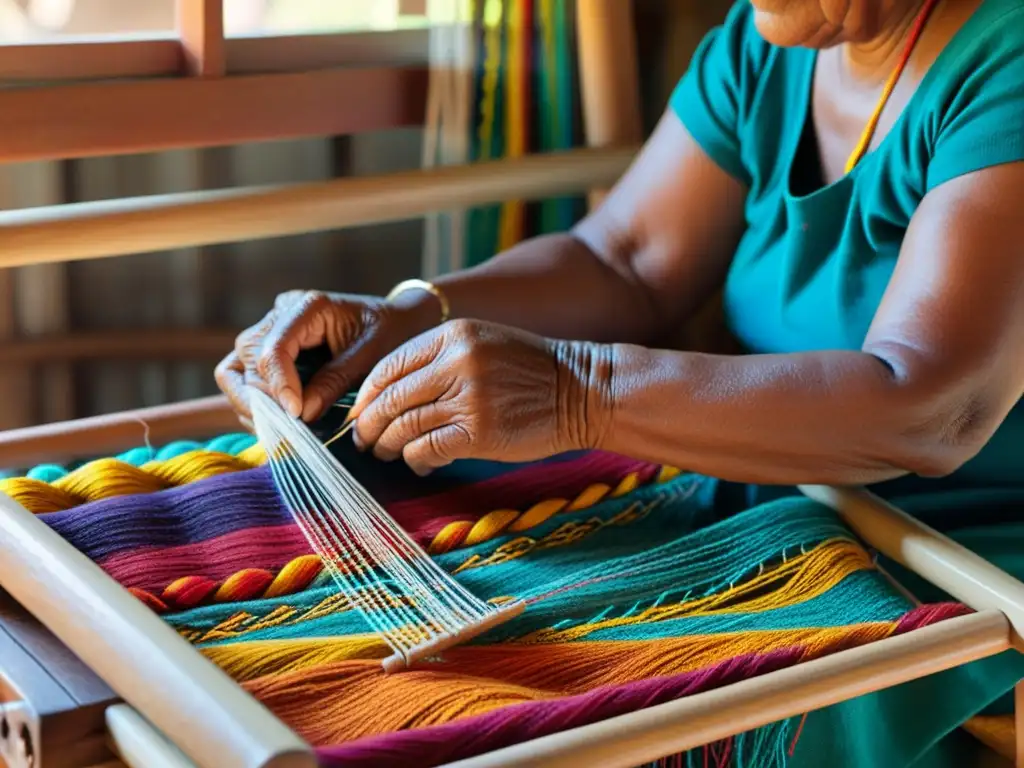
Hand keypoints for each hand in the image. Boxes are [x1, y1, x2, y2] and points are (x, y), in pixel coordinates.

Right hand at [215, 289, 438, 424]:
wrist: (398, 322)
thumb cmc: (391, 334)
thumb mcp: (373, 357)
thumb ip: (337, 381)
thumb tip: (302, 414)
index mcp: (309, 307)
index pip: (274, 348)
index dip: (279, 386)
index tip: (297, 415)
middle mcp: (282, 313)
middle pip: (247, 358)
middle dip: (263, 399)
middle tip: (290, 427)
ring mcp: (272, 329)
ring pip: (235, 370)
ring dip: (252, 404)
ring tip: (283, 427)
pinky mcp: (271, 348)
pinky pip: (244, 378)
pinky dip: (255, 404)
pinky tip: (282, 422)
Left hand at [347, 318, 612, 474]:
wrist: (584, 390)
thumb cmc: (533, 372)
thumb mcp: (484, 344)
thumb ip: (440, 360)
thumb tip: (389, 395)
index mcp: (452, 335)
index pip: (388, 366)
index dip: (366, 395)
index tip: (361, 412)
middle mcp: (455, 362)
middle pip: (389, 398)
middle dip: (369, 425)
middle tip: (365, 441)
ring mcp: (467, 397)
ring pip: (403, 427)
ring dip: (389, 446)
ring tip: (388, 454)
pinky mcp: (478, 432)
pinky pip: (426, 449)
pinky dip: (416, 461)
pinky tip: (421, 464)